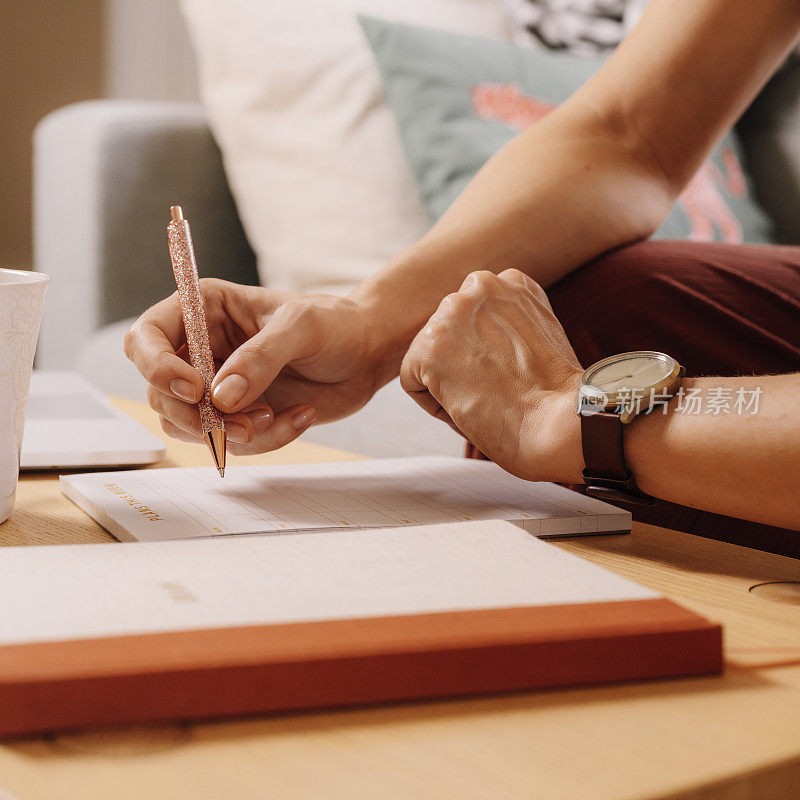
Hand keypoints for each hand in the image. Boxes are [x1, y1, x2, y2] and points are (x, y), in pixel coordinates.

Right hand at [124, 279, 395, 454]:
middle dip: (197, 415)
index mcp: (203, 309)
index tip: (196, 389)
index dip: (156, 367)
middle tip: (243, 422)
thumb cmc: (334, 324)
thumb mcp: (301, 327)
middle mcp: (201, 349)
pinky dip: (265, 440)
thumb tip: (220, 398)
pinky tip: (301, 416)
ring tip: (275, 417)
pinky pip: (230, 442)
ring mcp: (218, 386)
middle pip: (159, 392)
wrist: (367, 353)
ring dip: (229, 433)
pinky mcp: (240, 415)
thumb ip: (260, 358)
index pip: (145, 338)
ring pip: (188, 425)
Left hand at [400, 269, 584, 482]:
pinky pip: (414, 383)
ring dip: (452, 386)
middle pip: (449, 337)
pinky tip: (470, 409)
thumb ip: (508, 322)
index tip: (515, 376)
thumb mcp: (541, 335)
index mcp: (510, 282)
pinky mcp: (427, 348)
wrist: (559, 423)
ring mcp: (450, 314)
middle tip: (499, 392)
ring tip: (488, 400)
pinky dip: (436, 406)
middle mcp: (479, 285)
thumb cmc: (556, 397)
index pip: (475, 320)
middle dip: (466, 368)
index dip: (491, 357)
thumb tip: (476, 337)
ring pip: (431, 359)